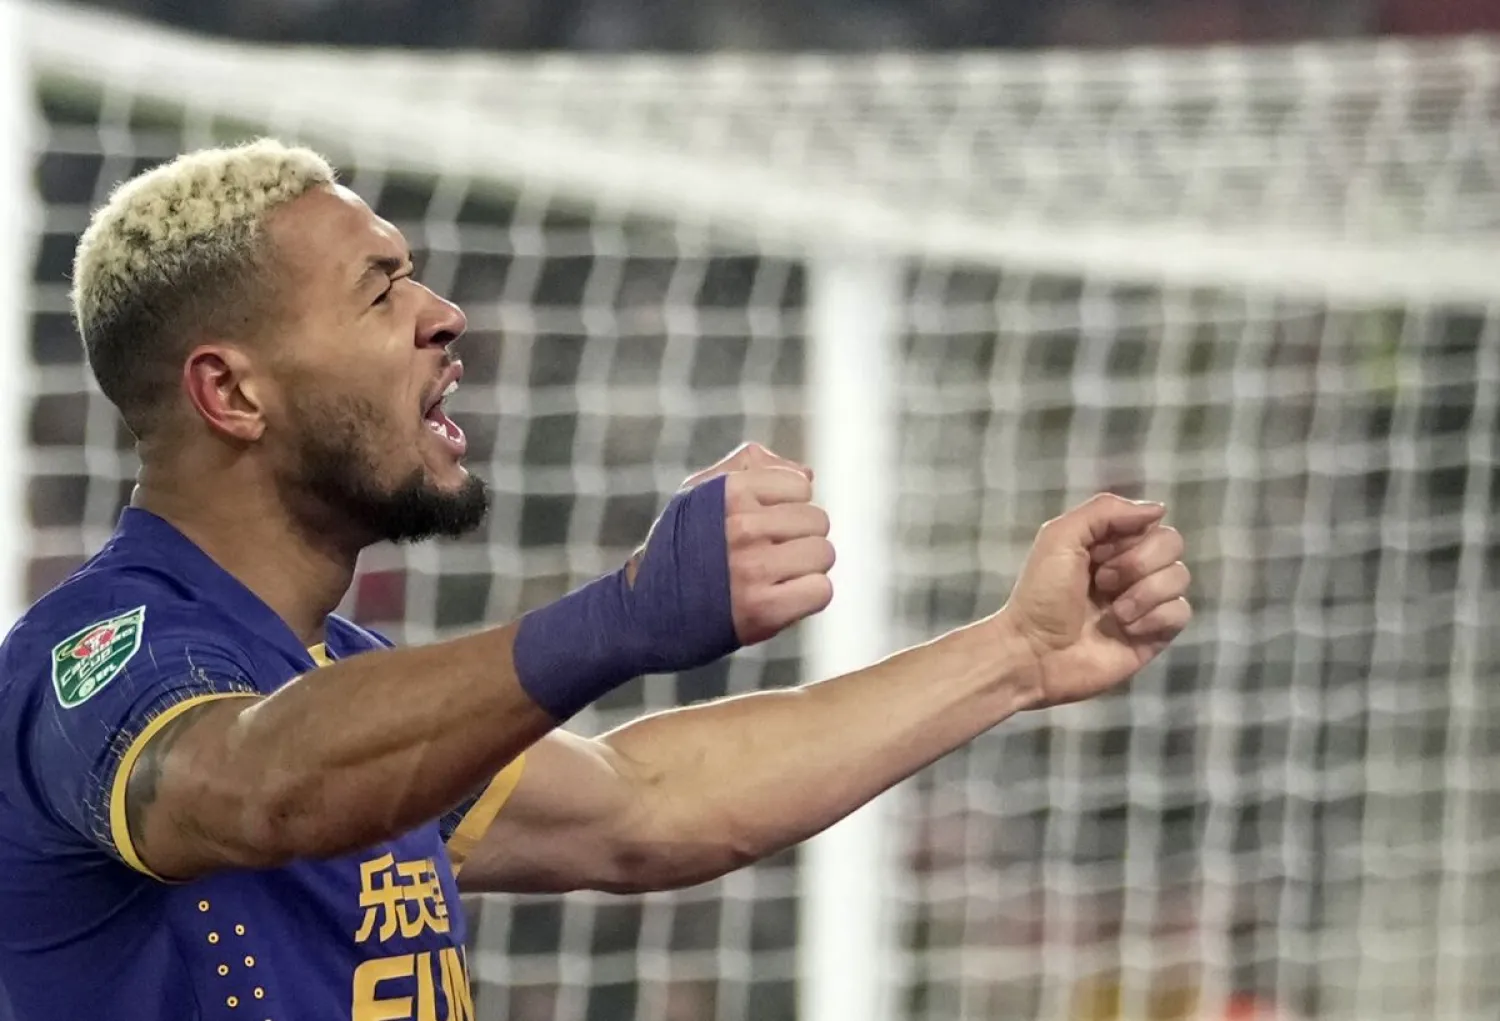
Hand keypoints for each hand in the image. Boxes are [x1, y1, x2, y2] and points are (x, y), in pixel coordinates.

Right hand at [685, 443, 835, 644]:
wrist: (644, 612)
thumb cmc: (679, 548)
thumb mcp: (698, 492)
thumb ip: (750, 467)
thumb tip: (807, 474)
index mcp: (729, 492)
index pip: (801, 485)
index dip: (788, 505)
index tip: (765, 524)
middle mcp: (741, 527)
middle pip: (818, 520)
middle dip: (800, 537)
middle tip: (771, 554)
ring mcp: (752, 569)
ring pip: (823, 554)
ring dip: (807, 567)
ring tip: (777, 576)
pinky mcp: (762, 610)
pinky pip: (821, 590)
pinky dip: (808, 596)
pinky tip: (783, 597)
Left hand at [995, 493, 1192, 708]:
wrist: (1035, 653)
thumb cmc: (1041, 595)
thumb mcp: (1060, 537)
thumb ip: (1104, 511)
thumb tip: (1159, 509)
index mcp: (1109, 544)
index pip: (1149, 522)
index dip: (1128, 536)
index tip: (1098, 553)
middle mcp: (1132, 569)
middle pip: (1172, 544)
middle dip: (1137, 563)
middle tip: (1102, 582)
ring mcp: (1146, 602)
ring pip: (1179, 577)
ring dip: (1144, 593)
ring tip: (1113, 612)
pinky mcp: (1156, 633)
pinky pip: (1181, 612)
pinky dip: (1153, 618)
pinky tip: (1126, 629)